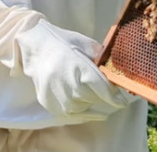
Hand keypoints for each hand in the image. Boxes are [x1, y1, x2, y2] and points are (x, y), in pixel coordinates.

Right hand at [14, 20, 131, 117]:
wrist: (35, 47)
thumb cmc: (62, 42)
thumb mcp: (84, 44)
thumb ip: (100, 58)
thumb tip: (115, 70)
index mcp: (78, 66)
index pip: (102, 89)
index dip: (114, 98)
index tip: (122, 102)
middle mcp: (67, 83)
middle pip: (93, 98)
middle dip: (99, 95)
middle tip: (99, 88)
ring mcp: (56, 95)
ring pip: (81, 108)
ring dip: (87, 102)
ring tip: (84, 90)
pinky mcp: (48, 103)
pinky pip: (68, 113)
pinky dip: (76, 108)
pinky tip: (78, 100)